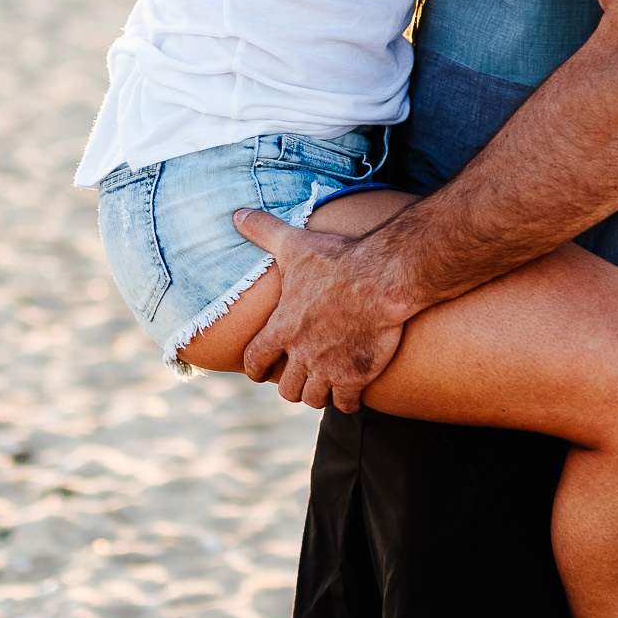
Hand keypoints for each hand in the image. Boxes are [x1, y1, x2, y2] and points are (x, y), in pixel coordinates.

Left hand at [232, 210, 404, 411]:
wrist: (381, 279)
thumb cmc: (337, 261)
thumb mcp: (294, 244)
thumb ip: (263, 231)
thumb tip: (236, 213)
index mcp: (282, 328)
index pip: (255, 359)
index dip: (255, 368)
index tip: (260, 373)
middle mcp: (301, 354)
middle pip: (287, 388)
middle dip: (293, 384)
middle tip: (302, 376)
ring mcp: (329, 369)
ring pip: (314, 398)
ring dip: (319, 393)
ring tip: (326, 385)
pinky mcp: (356, 376)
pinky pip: (346, 403)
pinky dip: (348, 400)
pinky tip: (353, 392)